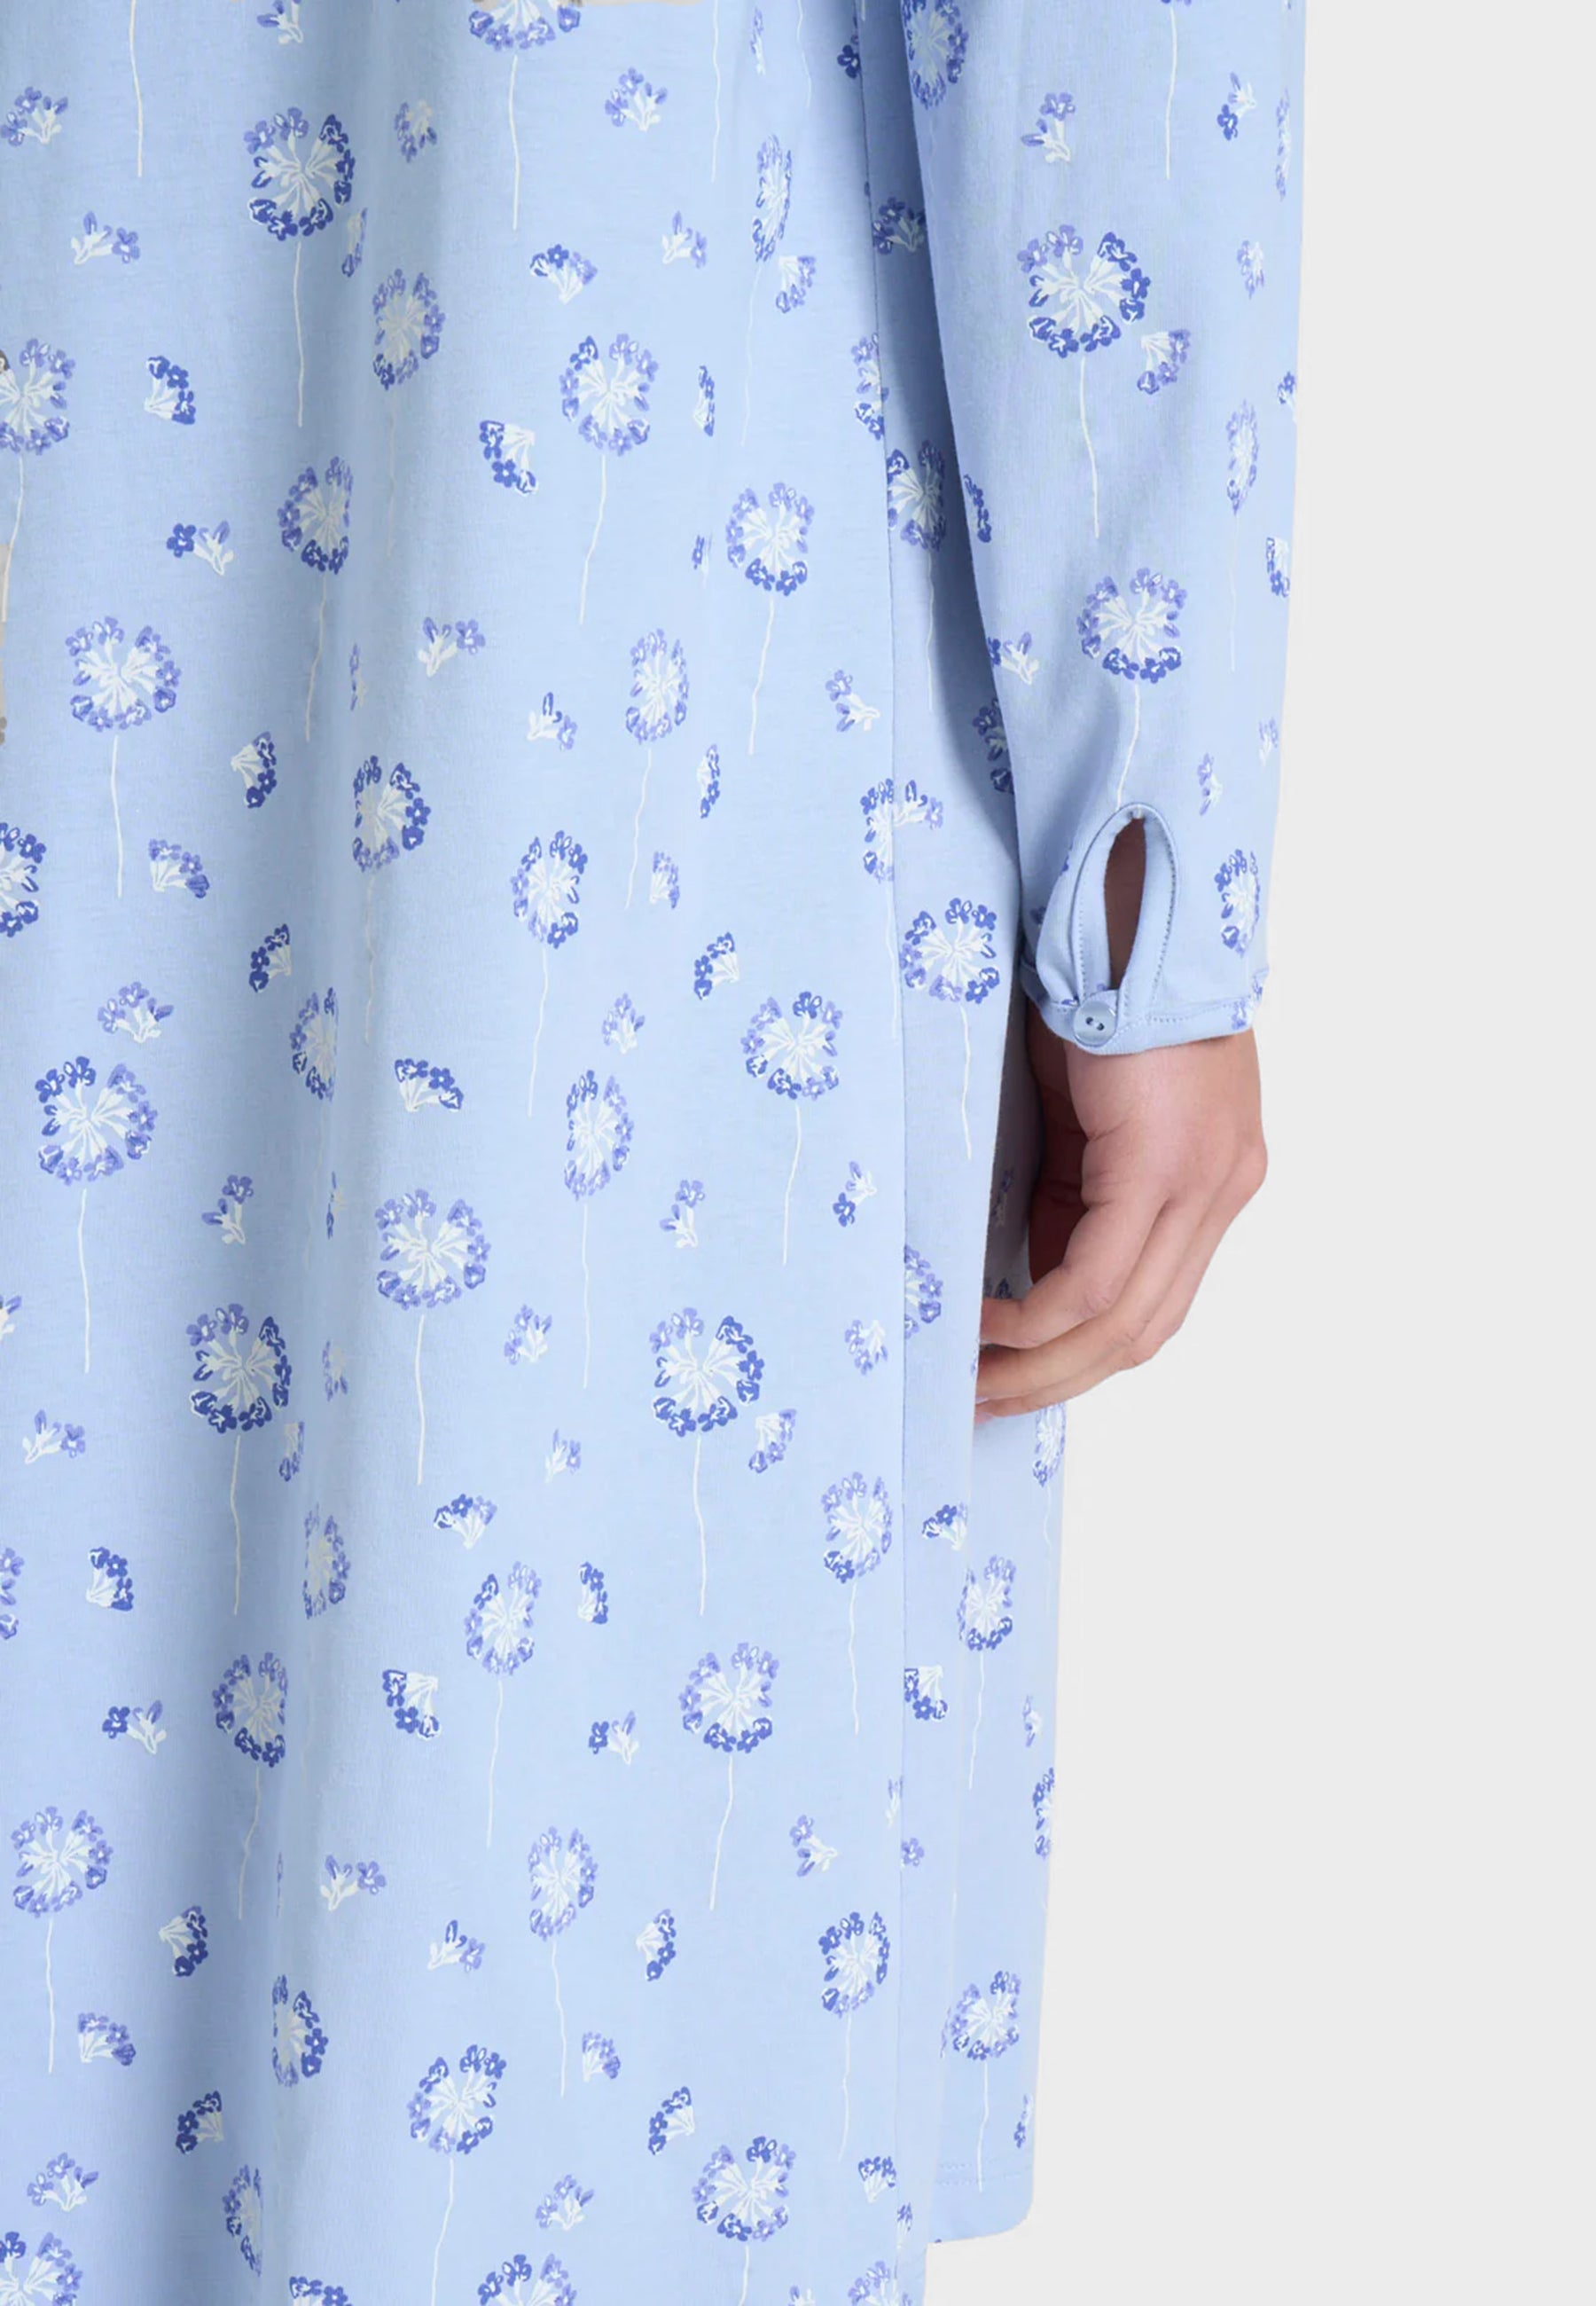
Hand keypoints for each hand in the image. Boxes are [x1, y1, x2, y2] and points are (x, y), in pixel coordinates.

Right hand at [974, 1002, 1267, 1417]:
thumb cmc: (1100, 996)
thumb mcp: (1089, 1119)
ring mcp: (1204, 1184)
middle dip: (1057, 1379)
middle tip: (985, 1400)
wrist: (1129, 920)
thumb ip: (1076, 1193)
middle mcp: (1220, 1192)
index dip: (1082, 1354)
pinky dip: (1036, 1316)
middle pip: (1143, 1331)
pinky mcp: (1167, 1169)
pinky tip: (987, 1323)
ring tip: (977, 1376)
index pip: (1152, 1304)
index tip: (1014, 1372)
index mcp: (1211, 1182)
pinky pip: (1096, 1279)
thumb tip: (1036, 1269)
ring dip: (1043, 1363)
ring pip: (1124, 1321)